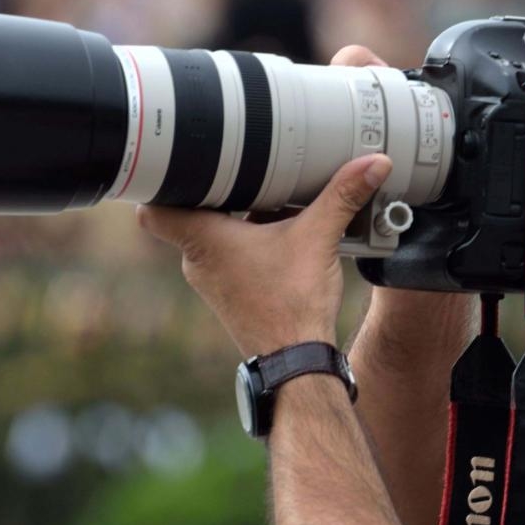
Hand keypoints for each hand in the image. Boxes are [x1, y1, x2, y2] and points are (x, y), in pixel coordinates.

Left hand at [137, 152, 391, 358]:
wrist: (297, 361)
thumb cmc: (293, 305)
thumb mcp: (320, 237)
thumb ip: (343, 196)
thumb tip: (373, 163)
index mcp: (204, 240)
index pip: (152, 210)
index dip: (160, 184)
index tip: (179, 164)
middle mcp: (199, 262)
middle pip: (188, 215)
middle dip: (213, 192)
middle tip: (236, 167)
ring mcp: (213, 281)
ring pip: (212, 236)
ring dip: (235, 218)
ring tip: (265, 195)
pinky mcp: (231, 294)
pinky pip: (230, 257)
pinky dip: (248, 242)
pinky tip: (279, 232)